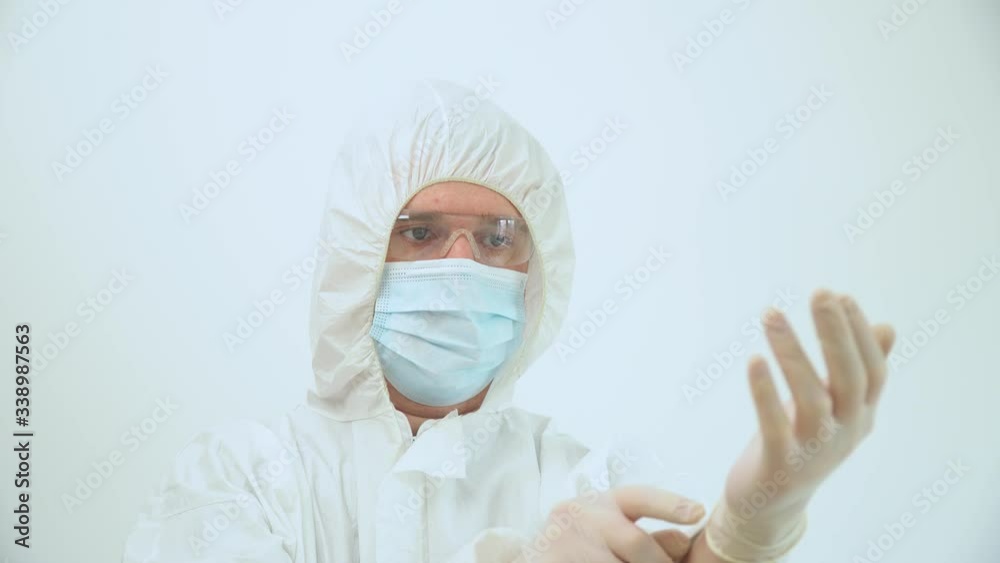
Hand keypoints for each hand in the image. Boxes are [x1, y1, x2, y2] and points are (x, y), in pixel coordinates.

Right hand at [517, 486, 702, 562]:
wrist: (536, 560)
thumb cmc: (581, 548)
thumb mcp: (612, 534)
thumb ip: (649, 538)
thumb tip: (682, 539)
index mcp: (600, 502)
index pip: (639, 497)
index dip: (669, 504)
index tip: (697, 511)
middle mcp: (580, 513)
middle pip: (637, 542)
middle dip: (657, 562)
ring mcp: (564, 540)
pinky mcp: (552, 561)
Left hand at [722, 290, 895, 534]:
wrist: (771, 503)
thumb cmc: (802, 442)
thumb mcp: (834, 406)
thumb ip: (857, 370)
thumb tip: (887, 327)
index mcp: (861, 415)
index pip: (872, 370)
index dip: (859, 333)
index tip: (841, 295)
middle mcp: (846, 432)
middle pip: (849, 378)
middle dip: (836, 333)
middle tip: (820, 293)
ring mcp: (814, 450)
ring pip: (810, 397)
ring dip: (792, 352)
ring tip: (771, 314)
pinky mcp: (779, 464)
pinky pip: (773, 424)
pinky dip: (764, 391)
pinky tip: (754, 359)